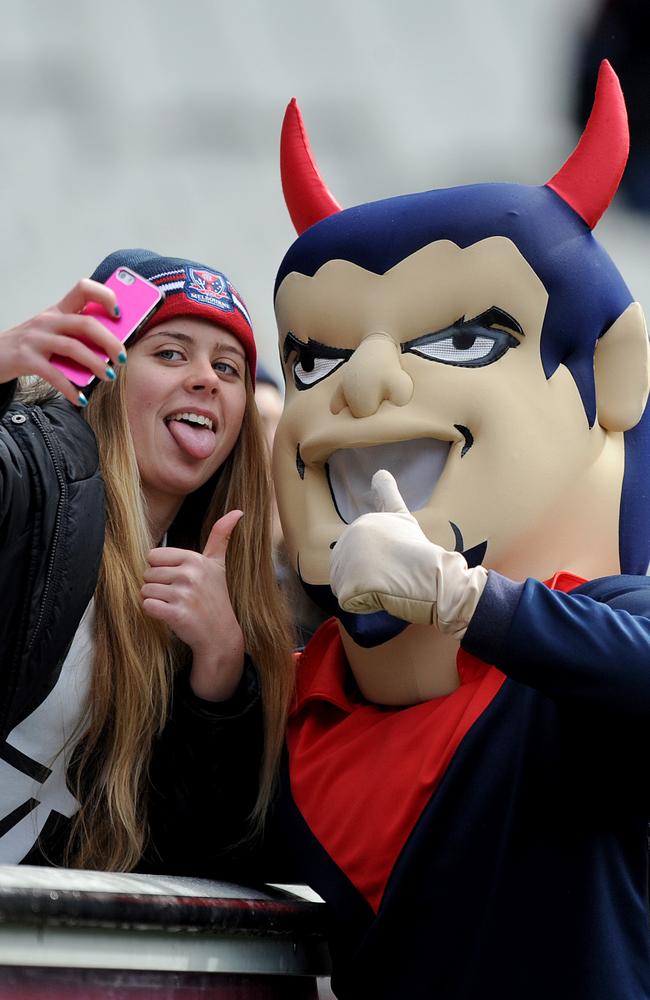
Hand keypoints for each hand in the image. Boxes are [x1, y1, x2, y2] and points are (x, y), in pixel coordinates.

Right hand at [0, 279, 125, 404]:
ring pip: (72, 347)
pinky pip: (53, 374)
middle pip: (85, 323)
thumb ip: (78, 336)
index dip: (104, 296)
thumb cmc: (31, 347)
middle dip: (109, 341)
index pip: (83, 289)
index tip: (119, 312)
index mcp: (58, 311)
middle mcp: (47, 320)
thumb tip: (114, 348)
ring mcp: (35, 338)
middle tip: (122, 358)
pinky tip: (80, 398)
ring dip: (95, 363)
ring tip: (109, 376)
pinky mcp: (25, 358)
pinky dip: (70, 388)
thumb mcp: (53, 333)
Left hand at [142, 510, 245, 700]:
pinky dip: (154, 613)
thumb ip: (222, 537)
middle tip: (178, 596)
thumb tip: (238, 511)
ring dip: (156, 600)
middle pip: (147, 573)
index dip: (161, 569)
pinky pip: (147, 606)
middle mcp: (190, 574)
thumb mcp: (218, 565)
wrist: (220, 634)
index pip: (153, 556)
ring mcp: (183, 595)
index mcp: (195, 559)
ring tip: (175, 605)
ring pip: (145, 590)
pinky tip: (170, 615)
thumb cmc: (215, 597)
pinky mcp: (176, 614)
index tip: (178, 579)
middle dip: (158, 586)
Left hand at [330, 470, 487, 637]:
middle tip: (395, 576)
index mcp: (360, 524)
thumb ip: (387, 494)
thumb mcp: (402, 517)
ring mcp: (346, 561)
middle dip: (369, 578)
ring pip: (347, 586)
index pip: (356, 553)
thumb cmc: (421, 551)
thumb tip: (379, 472)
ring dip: (365, 592)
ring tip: (389, 585)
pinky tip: (383, 595)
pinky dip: (365, 604)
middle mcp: (348, 538)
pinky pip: (350, 601)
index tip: (394, 561)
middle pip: (349, 570)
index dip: (376, 563)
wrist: (434, 578)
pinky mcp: (346, 585)